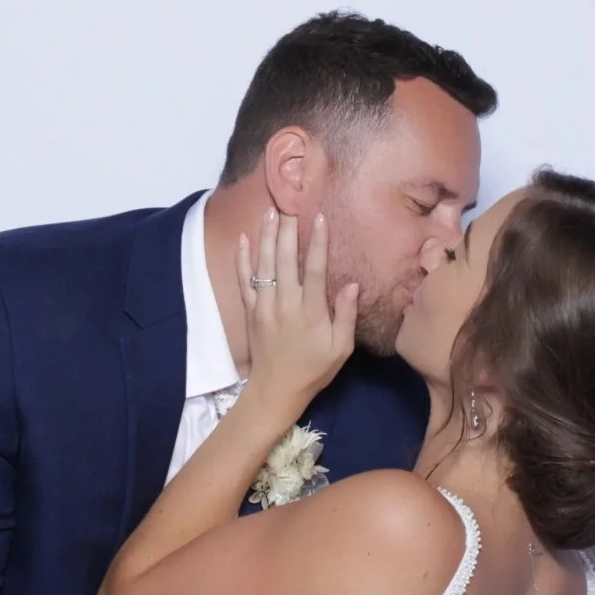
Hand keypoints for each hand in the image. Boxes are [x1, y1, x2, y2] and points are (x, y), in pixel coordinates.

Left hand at [234, 208, 356, 413]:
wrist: (275, 390)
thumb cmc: (313, 369)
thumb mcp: (341, 349)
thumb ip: (346, 315)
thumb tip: (352, 284)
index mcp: (311, 312)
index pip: (315, 270)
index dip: (317, 242)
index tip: (319, 218)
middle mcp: (286, 305)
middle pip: (286, 260)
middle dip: (288, 230)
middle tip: (290, 204)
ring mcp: (264, 307)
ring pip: (264, 265)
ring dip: (267, 236)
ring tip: (270, 211)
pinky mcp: (250, 311)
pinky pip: (244, 280)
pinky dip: (242, 259)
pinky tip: (243, 238)